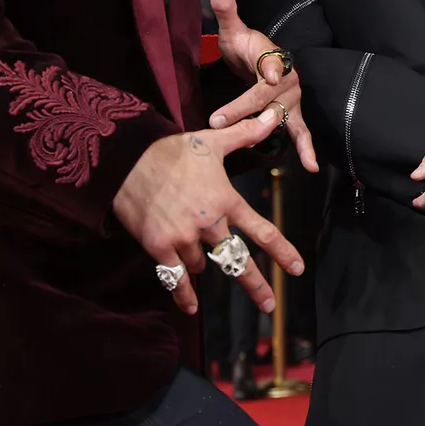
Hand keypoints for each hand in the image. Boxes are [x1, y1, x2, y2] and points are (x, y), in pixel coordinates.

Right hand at [113, 112, 304, 316]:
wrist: (127, 159)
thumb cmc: (172, 150)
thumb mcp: (212, 140)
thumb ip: (246, 135)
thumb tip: (274, 117)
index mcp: (225, 201)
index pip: (262, 231)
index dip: (282, 252)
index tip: (297, 269)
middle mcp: (208, 224)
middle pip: (237, 261)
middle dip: (255, 285)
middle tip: (269, 305)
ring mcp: (183, 239)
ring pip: (201, 264)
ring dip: (200, 261)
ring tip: (186, 240)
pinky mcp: (159, 248)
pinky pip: (175, 279)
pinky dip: (183, 295)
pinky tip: (190, 308)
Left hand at [207, 0, 317, 172]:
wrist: (261, 61)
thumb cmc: (246, 47)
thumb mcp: (233, 29)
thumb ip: (226, 8)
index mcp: (272, 55)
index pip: (270, 64)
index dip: (268, 70)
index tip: (265, 78)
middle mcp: (287, 78)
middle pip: (266, 96)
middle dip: (243, 109)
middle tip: (218, 121)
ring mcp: (292, 99)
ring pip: (279, 116)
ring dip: (266, 129)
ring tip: (254, 140)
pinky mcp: (293, 115)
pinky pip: (300, 132)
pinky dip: (306, 148)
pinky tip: (310, 166)